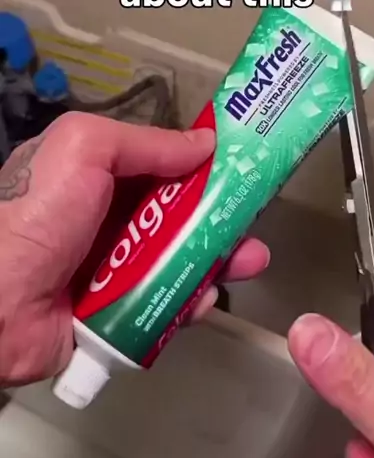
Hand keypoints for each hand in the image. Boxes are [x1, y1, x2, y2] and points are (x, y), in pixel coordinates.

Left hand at [0, 112, 269, 386]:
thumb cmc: (35, 213)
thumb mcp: (84, 149)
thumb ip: (146, 143)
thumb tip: (206, 141)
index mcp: (98, 176)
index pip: (162, 167)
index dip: (203, 167)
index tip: (243, 168)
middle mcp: (108, 220)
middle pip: (179, 216)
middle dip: (221, 218)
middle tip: (254, 222)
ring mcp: (114, 270)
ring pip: (180, 262)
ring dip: (218, 261)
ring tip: (250, 262)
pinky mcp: (119, 315)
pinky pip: (166, 305)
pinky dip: (190, 303)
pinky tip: (204, 300)